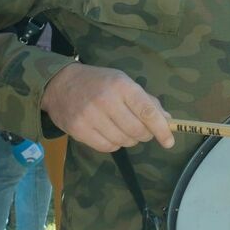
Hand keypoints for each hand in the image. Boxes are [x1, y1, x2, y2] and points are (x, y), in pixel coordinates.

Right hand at [41, 63, 174, 152]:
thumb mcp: (123, 82)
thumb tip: (167, 119)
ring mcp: (90, 116)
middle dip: (145, 134)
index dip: (161, 129)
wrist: (59, 84)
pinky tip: (110, 134)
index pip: (147, 111)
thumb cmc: (98, 82)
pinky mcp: (78, 130)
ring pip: (123, 140)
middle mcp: (106, 100)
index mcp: (121, 86)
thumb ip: (145, 100)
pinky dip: (114, 144)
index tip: (169, 141)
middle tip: (143, 131)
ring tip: (124, 129)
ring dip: (130, 140)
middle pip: (137, 130)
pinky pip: (107, 147)